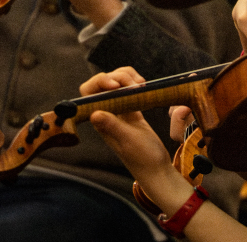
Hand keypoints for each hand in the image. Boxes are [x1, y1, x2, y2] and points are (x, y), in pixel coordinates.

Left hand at [84, 68, 193, 210]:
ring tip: (141, 85)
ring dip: (127, 77)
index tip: (116, 85)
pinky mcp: (132, 109)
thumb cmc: (143, 158)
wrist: (157, 169)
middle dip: (118, 77)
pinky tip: (144, 86)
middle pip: (103, 83)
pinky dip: (134, 82)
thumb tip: (94, 113)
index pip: (89, 93)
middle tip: (135, 85)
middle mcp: (107, 113)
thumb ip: (112, 126)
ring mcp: (120, 110)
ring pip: (116, 82)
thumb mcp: (128, 140)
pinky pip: (128, 89)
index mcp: (101, 120)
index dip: (99, 83)